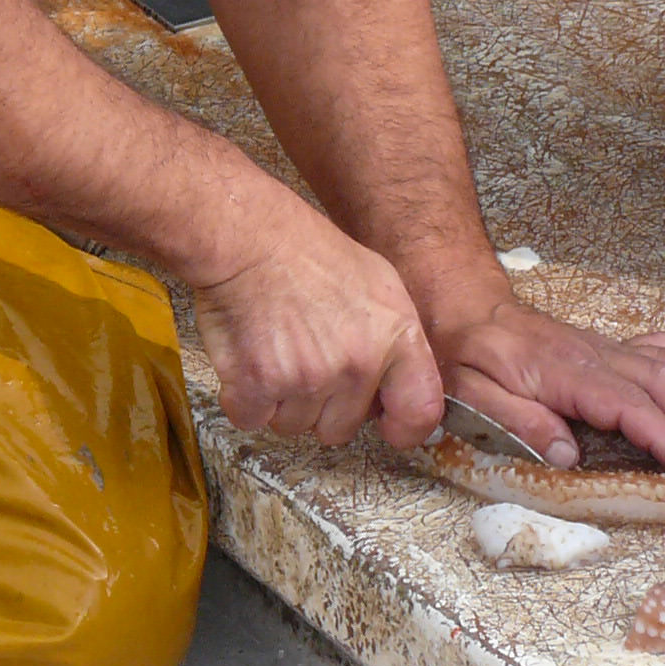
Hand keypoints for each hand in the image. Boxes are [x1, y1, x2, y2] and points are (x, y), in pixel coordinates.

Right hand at [191, 193, 446, 448]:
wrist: (248, 238)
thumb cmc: (306, 251)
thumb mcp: (378, 282)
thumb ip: (393, 340)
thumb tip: (394, 386)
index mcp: (396, 338)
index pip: (420, 412)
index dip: (404, 428)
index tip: (388, 426)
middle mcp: (357, 365)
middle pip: (341, 428)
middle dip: (322, 406)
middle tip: (305, 361)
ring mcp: (308, 379)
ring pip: (294, 426)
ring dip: (280, 401)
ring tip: (275, 351)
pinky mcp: (259, 385)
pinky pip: (252, 419)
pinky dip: (244, 399)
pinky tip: (247, 361)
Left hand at [430, 295, 664, 471]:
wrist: (462, 305)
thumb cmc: (465, 354)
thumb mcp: (470, 393)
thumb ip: (518, 421)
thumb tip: (569, 454)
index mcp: (561, 370)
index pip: (625, 403)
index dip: (663, 433)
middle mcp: (594, 354)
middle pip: (661, 384)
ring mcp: (606, 347)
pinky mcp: (610, 346)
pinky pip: (663, 352)